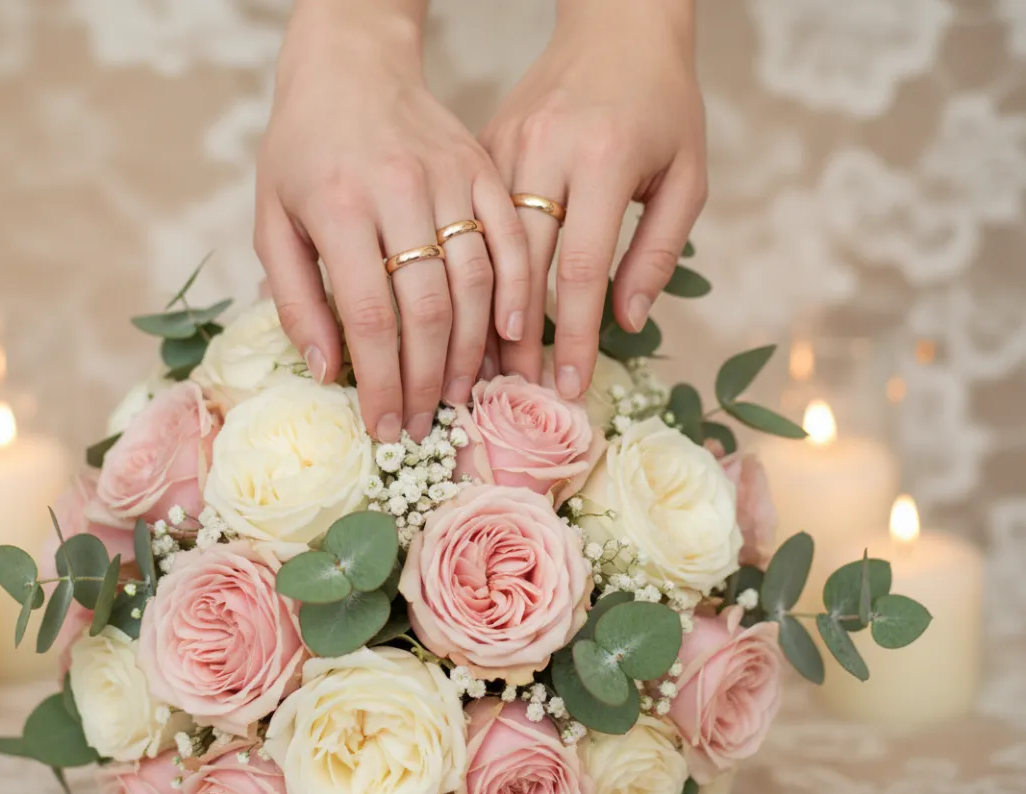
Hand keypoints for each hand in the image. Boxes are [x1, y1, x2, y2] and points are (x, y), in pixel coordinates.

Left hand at [256, 0, 527, 441]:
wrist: (351, 66)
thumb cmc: (301, 150)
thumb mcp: (272, 219)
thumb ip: (295, 297)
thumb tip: (327, 370)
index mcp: (338, 208)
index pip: (367, 316)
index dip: (380, 382)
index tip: (385, 426)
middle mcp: (398, 193)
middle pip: (426, 308)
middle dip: (426, 380)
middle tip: (424, 424)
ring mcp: (449, 178)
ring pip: (476, 281)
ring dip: (472, 350)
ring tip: (461, 395)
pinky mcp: (483, 168)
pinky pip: (513, 240)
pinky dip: (519, 293)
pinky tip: (512, 338)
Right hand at [479, 0, 706, 397]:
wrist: (616, 29)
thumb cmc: (663, 105)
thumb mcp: (685, 175)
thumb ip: (657, 249)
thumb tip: (628, 321)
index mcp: (602, 158)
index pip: (582, 269)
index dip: (576, 336)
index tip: (570, 386)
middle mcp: (544, 151)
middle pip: (522, 265)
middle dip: (519, 338)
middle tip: (517, 392)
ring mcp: (506, 146)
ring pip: (486, 246)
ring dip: (487, 311)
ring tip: (488, 364)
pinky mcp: (484, 144)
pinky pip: (473, 217)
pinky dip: (474, 268)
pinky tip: (474, 308)